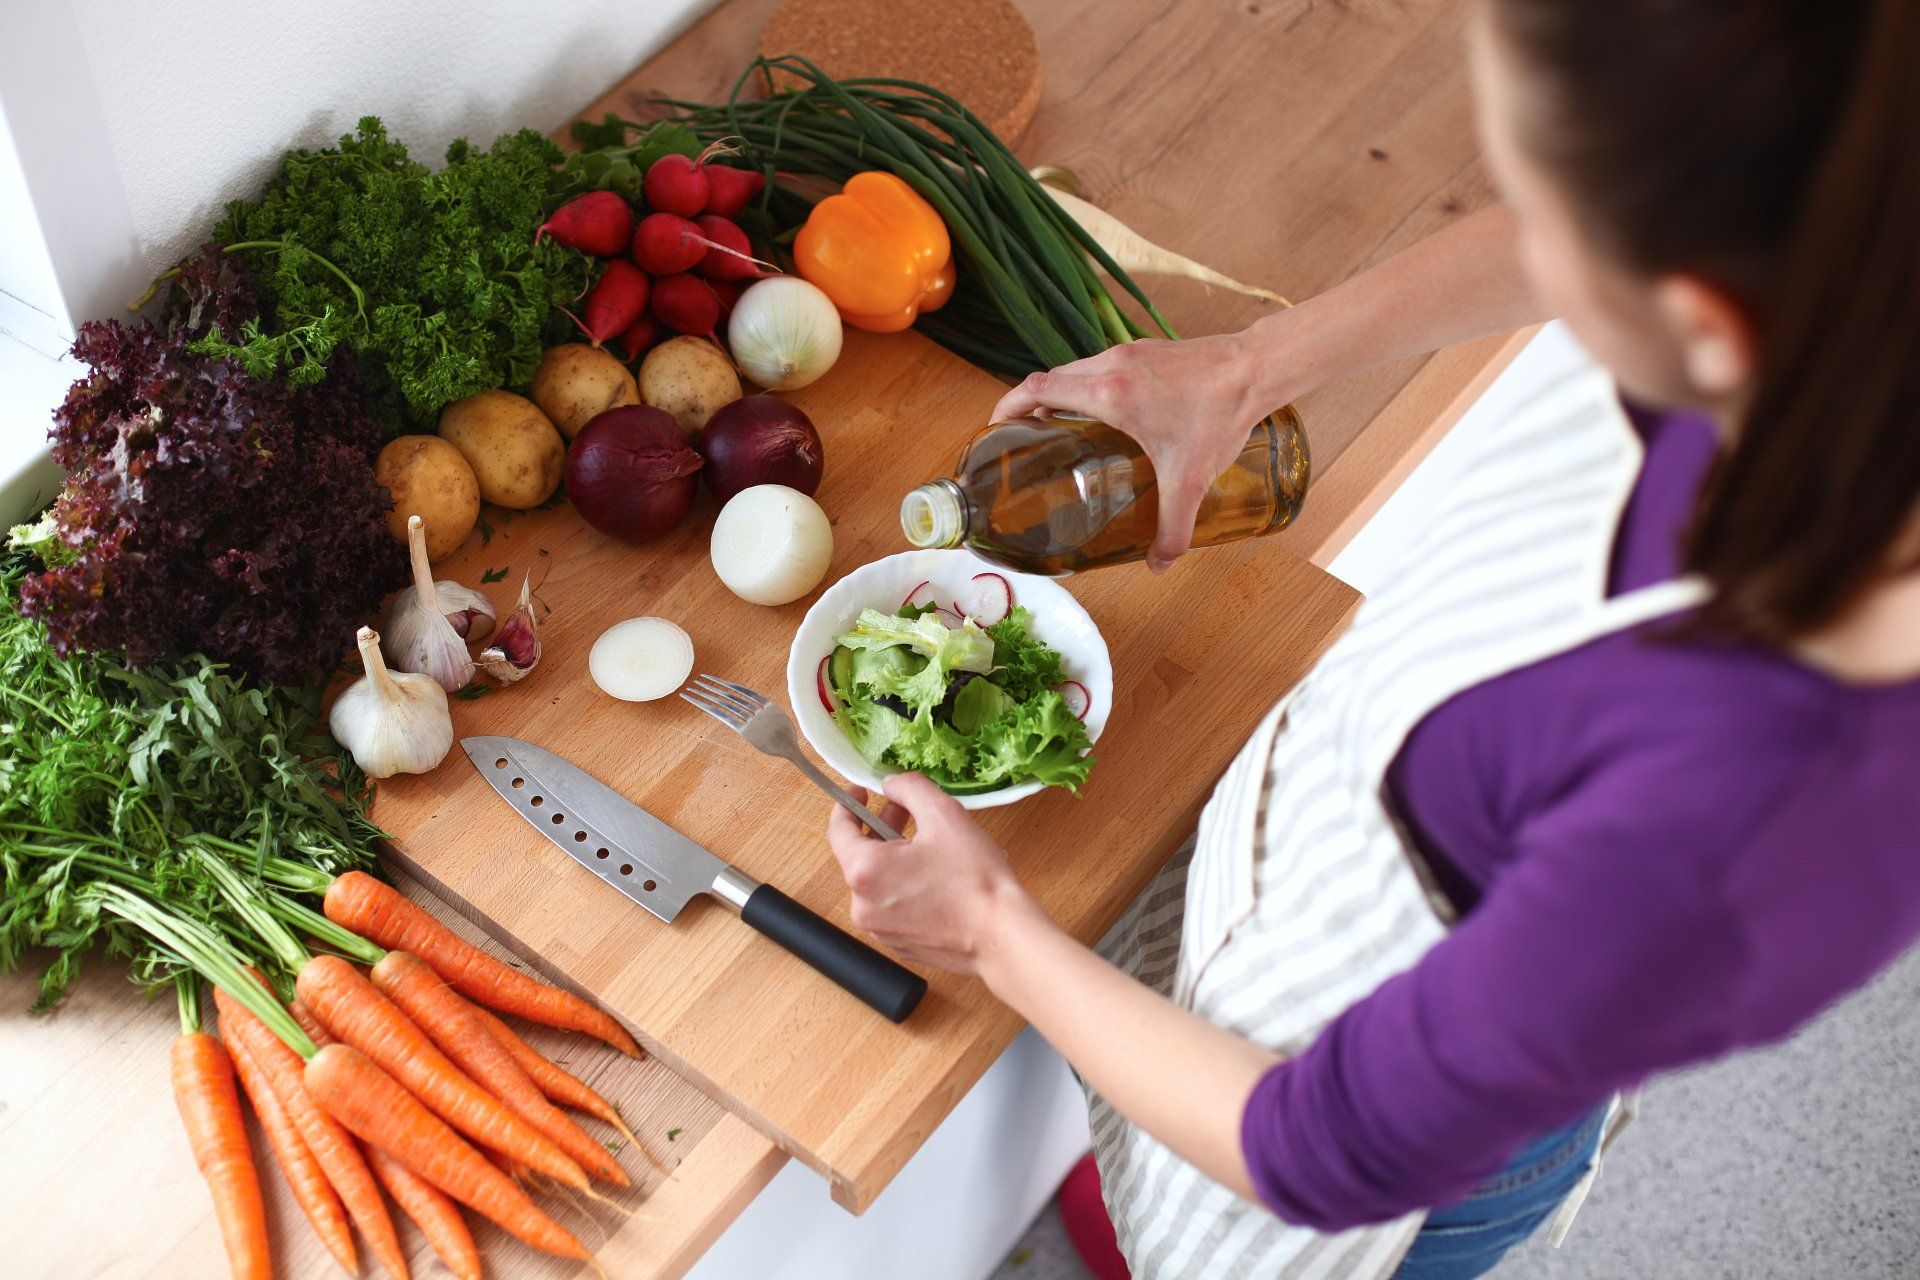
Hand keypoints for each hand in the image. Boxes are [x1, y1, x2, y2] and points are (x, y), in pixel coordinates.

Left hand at [825, 773, 1043, 975]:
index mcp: (865, 871)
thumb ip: (910, 788)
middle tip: (905, 811)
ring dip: (894, 859)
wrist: (1001, 936)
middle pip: (860, 857)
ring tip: (928, 847)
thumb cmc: (974, 879)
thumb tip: (893, 785)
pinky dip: (905, 888)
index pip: (838, 830)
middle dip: (880, 829)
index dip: (847, 805)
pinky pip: (892, 907)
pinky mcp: (899, 945)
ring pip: (877, 883)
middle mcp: (863, 906)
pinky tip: (935, 879)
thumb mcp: (944, 814)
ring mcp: (880, 930)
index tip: (859, 791)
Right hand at [990, 329, 1287, 570]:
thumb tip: (1160, 564)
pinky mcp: (1146, 349)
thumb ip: (1173, 527)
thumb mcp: (1191, 480)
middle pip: (1049, 378)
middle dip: (1028, 404)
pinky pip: (1100, 365)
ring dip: (1059, 394)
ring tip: (1059, 428)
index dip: (1007, 405)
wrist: (1256, 368)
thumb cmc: (1220, 415)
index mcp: (1108, 392)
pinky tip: (1106, 414)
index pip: (1036, 388)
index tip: (996, 426)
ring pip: (1075, 369)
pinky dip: (1087, 385)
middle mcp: (1110, 365)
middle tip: (1025, 437)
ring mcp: (1128, 352)